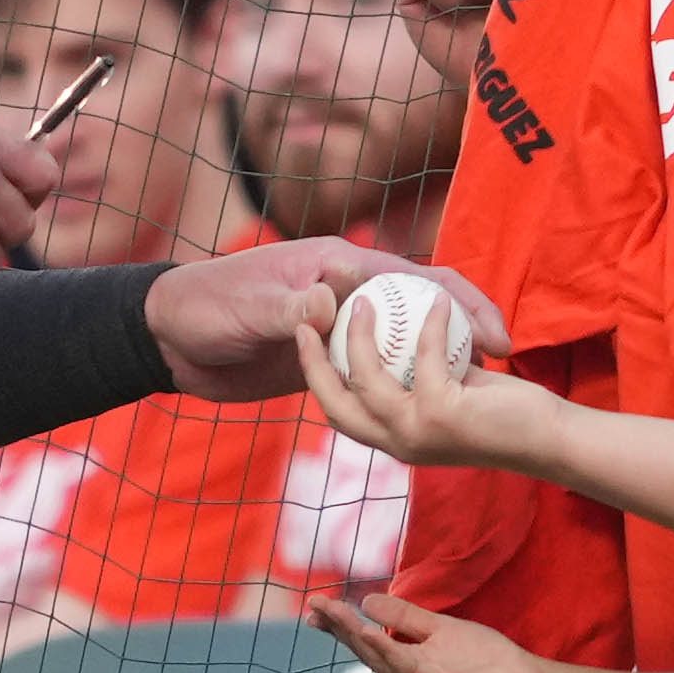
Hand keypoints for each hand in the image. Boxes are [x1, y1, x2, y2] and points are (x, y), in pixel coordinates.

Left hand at [147, 234, 505, 403]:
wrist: (170, 337)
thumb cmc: (206, 306)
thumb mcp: (251, 305)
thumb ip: (292, 308)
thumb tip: (333, 305)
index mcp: (339, 264)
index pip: (415, 277)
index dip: (459, 302)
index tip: (491, 336)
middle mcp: (348, 291)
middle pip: (422, 306)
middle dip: (466, 329)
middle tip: (503, 363)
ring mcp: (342, 328)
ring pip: (405, 341)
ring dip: (442, 362)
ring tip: (482, 391)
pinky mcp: (329, 362)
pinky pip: (377, 371)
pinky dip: (404, 385)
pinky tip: (432, 409)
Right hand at [295, 266, 540, 464]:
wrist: (545, 439)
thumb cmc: (502, 415)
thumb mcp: (450, 393)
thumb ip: (421, 375)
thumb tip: (401, 333)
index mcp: (395, 440)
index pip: (340, 413)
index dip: (317, 378)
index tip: (308, 341)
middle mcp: (399, 443)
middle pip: (334, 404)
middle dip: (313, 363)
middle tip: (306, 324)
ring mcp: (418, 432)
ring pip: (367, 379)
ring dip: (359, 336)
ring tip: (365, 301)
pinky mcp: (441, 415)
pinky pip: (426, 355)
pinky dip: (433, 324)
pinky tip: (440, 303)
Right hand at [309, 589, 553, 672]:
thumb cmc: (483, 657)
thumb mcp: (438, 628)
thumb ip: (404, 617)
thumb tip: (367, 600)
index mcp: (402, 662)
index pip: (364, 641)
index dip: (339, 625)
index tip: (316, 605)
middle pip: (364, 650)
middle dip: (338, 626)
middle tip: (314, 604)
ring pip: (379, 659)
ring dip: (355, 635)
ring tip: (334, 613)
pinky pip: (407, 668)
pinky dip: (387, 650)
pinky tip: (370, 632)